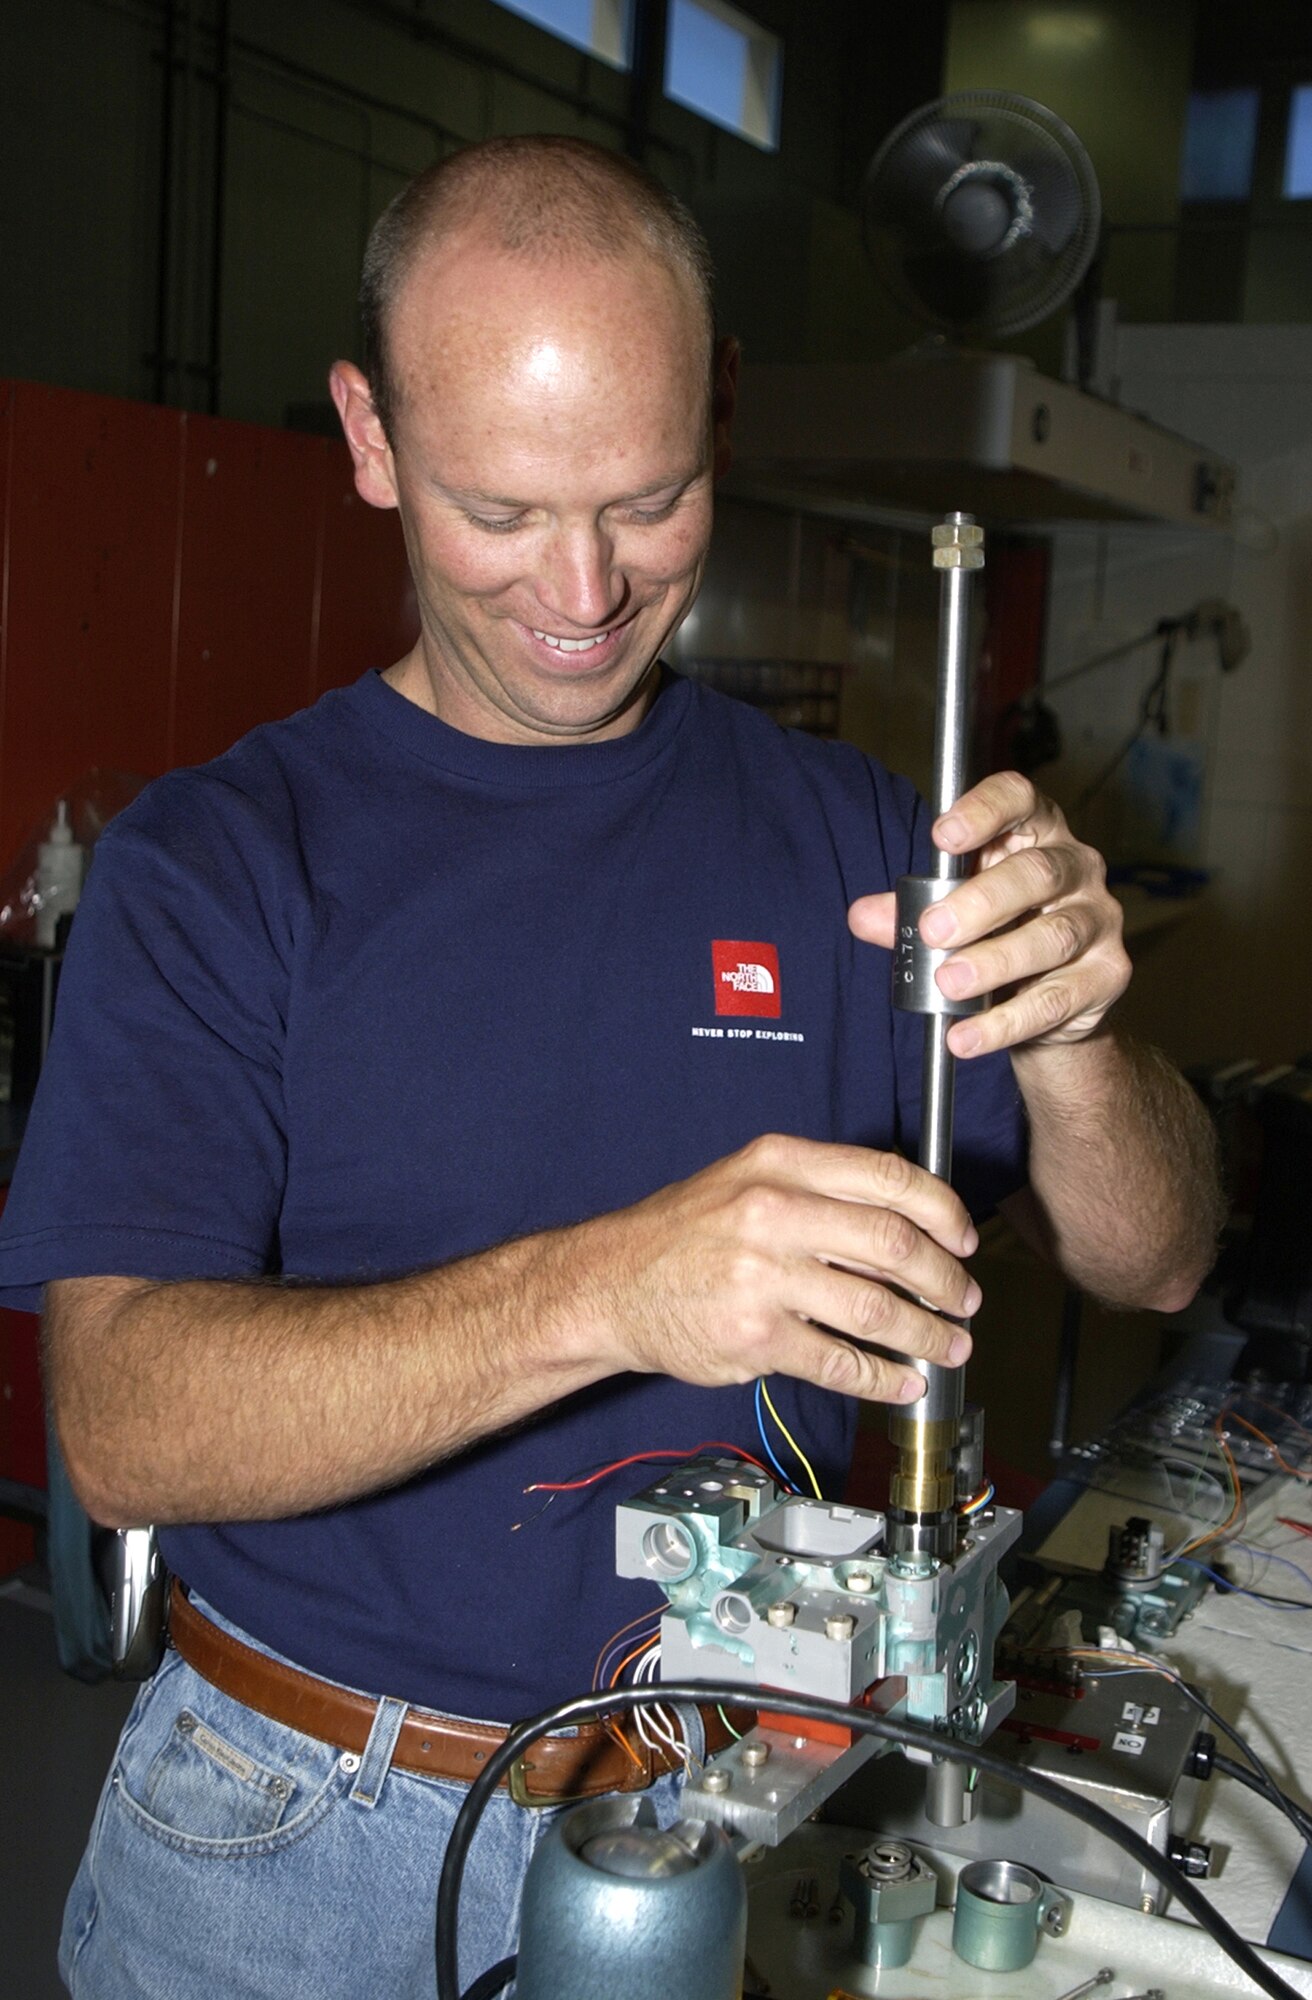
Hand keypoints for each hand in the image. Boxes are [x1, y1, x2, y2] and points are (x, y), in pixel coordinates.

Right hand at [578, 1133, 979, 1404]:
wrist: (611, 1284)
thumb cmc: (683, 1234)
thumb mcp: (746, 1180)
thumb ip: (820, 1189)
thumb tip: (907, 1220)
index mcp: (780, 1164)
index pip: (888, 1179)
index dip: (943, 1212)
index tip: (964, 1239)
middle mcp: (773, 1213)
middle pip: (894, 1245)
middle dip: (946, 1280)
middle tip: (964, 1300)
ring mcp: (763, 1277)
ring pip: (876, 1309)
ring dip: (926, 1334)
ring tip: (948, 1346)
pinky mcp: (755, 1338)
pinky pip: (840, 1361)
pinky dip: (883, 1377)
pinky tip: (901, 1380)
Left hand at [848, 771, 1130, 1059]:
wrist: (1052, 1007)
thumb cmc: (999, 934)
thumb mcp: (951, 914)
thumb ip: (909, 912)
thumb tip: (862, 916)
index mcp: (1035, 834)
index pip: (1019, 799)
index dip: (984, 810)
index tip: (941, 836)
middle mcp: (1076, 868)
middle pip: (1036, 873)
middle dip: (981, 902)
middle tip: (934, 931)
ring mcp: (1098, 921)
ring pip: (1052, 936)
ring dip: (995, 961)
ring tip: (950, 983)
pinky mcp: (1107, 976)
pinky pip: (1057, 999)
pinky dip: (1006, 1022)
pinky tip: (968, 1035)